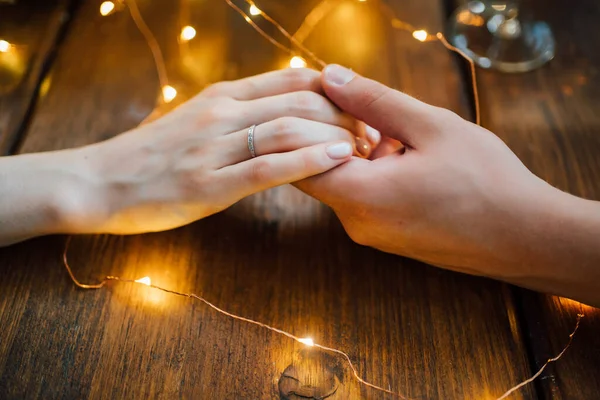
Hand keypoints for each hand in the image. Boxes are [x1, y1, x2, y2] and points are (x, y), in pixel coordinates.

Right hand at [57, 68, 378, 234]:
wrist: (98, 182)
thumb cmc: (150, 156)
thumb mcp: (195, 121)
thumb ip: (237, 114)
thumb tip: (282, 114)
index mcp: (223, 96)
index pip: (292, 79)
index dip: (335, 90)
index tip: (360, 108)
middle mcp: (222, 113)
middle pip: (300, 101)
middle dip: (346, 115)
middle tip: (371, 135)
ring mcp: (215, 147)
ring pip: (289, 129)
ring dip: (334, 136)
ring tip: (364, 149)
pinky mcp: (210, 184)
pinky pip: (268, 167)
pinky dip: (307, 161)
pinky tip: (336, 160)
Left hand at [296, 65, 568, 279]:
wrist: (526, 238)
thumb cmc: (485, 180)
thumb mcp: (430, 127)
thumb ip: (373, 102)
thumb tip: (329, 79)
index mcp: (359, 196)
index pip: (297, 161)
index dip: (305, 126)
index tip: (328, 101)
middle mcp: (356, 223)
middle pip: (319, 170)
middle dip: (334, 135)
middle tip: (366, 110)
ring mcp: (372, 235)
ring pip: (344, 183)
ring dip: (358, 153)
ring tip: (395, 132)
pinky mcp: (388, 238)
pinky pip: (364, 199)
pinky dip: (372, 173)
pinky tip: (405, 156)